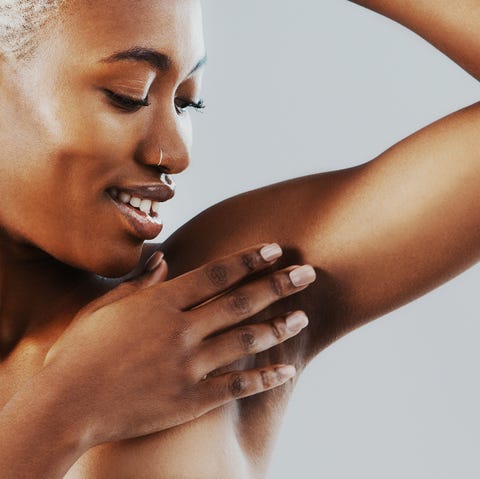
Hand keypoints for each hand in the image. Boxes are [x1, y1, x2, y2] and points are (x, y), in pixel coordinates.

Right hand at [43, 243, 315, 446]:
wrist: (66, 406)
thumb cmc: (80, 352)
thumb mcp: (103, 307)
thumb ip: (138, 282)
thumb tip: (162, 260)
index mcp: (160, 303)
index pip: (216, 274)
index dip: (249, 260)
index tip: (274, 249)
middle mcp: (180, 330)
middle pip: (240, 302)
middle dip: (277, 284)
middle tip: (306, 273)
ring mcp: (188, 366)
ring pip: (244, 341)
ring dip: (277, 326)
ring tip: (302, 315)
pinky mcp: (190, 400)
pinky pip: (236, 386)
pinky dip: (264, 377)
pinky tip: (286, 369)